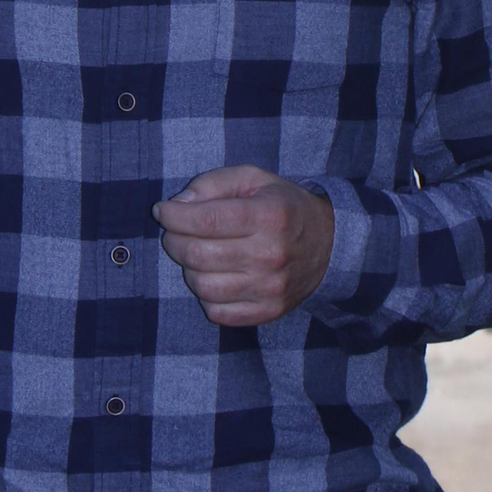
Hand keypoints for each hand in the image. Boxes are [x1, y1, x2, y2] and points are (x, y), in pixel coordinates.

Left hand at [153, 164, 333, 325]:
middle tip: (172, 232)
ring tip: (193, 253)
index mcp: (267, 216)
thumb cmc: (282, 205)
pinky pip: (218, 313)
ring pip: (203, 287)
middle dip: (173, 241)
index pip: (205, 220)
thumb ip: (212, 184)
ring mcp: (270, 289)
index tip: (162, 211)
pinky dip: (204, 296)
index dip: (173, 216)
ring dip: (187, 269)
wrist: (329, 244)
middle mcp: (270, 255)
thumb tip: (178, 204)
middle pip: (198, 255)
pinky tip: (211, 276)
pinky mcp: (269, 311)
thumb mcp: (253, 178)